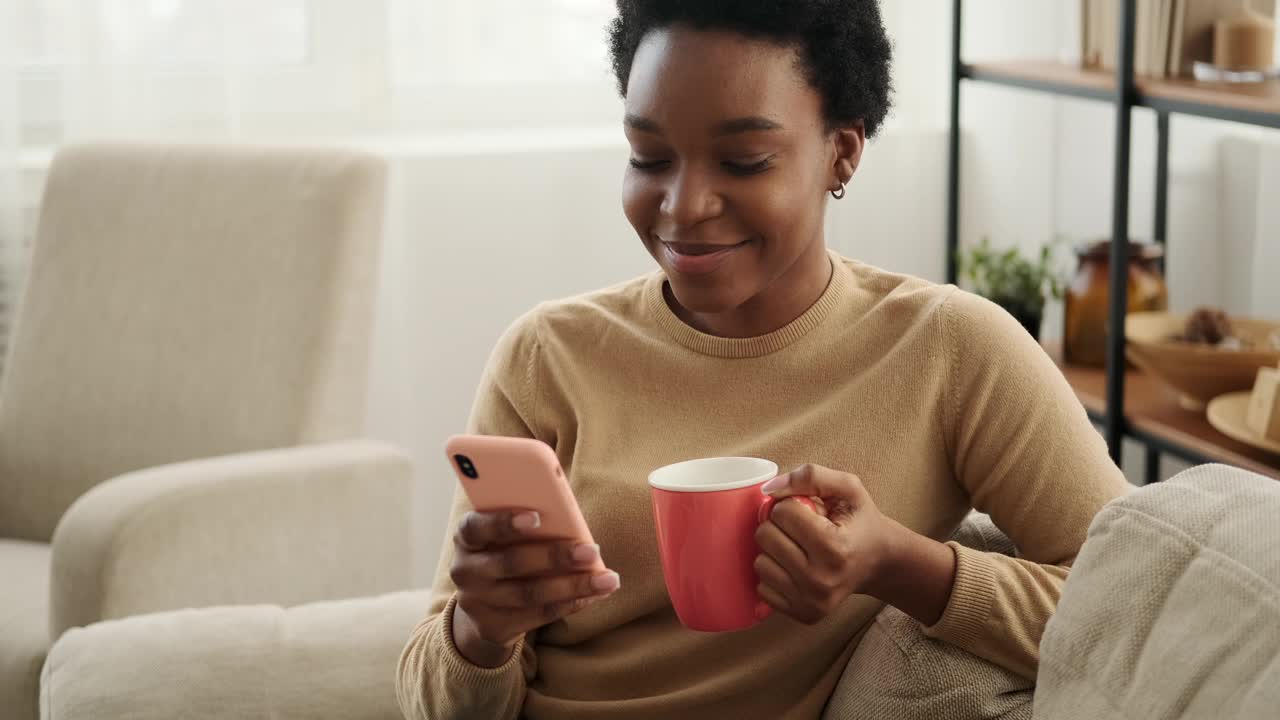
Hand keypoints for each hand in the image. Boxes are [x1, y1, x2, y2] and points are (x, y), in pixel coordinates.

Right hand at [448, 509, 619, 667]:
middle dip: (555, 556)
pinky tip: (594, 595)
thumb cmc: (506, 551)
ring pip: (529, 594)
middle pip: (511, 562)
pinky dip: (570, 604)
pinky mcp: (494, 627)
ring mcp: (477, 602)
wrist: (483, 604)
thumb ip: (529, 525)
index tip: (537, 517)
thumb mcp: (505, 535)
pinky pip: (537, 616)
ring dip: (572, 586)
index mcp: (466, 537)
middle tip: (591, 551)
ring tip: (607, 579)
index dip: (504, 522)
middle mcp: (465, 569)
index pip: (476, 526)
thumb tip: (572, 522)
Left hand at [754, 464, 955, 625]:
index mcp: (835, 548)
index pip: (782, 513)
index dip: (791, 505)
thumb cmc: (860, 522)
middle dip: (778, 525)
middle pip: (766, 537)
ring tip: (798, 548)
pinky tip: (795, 568)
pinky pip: (762, 587)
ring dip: (774, 550)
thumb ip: (810, 476)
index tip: (809, 512)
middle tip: (800, 529)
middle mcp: (822, 581)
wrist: (878, 562)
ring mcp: (812, 602)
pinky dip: (775, 573)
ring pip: (760, 563)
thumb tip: (769, 489)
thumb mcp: (848, 487)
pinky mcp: (803, 615)